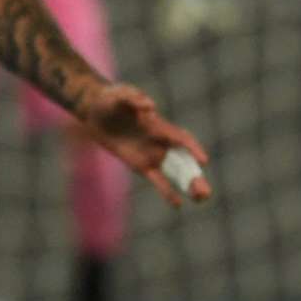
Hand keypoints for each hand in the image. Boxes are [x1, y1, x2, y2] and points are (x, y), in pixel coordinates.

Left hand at [77, 81, 211, 205]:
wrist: (95, 111)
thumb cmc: (110, 99)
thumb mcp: (119, 95)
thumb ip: (133, 99)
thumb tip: (150, 107)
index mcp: (159, 126)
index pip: (181, 139)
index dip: (193, 149)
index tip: (203, 162)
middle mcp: (161, 143)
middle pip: (184, 161)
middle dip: (195, 176)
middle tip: (205, 192)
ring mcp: (153, 154)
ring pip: (176, 173)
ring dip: (188, 185)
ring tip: (202, 199)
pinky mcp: (140, 165)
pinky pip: (157, 180)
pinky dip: (168, 192)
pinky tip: (179, 205)